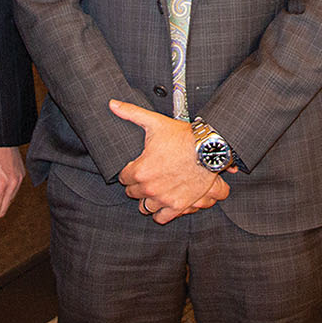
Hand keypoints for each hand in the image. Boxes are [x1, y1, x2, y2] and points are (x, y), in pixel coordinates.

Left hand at [109, 99, 228, 223]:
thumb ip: (130, 113)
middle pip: (133, 193)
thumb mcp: (154, 122)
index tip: (135, 166)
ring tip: (154, 189)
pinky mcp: (178, 206)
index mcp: (140, 170)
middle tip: (146, 176)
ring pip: (144, 207)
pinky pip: (161, 218)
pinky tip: (162, 202)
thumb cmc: (182, 136)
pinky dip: (160, 213)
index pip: (123, 178)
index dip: (129, 171)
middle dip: (137, 185)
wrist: (208, 148)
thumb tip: (112, 104)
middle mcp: (150, 188)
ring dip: (147, 199)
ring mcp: (164, 199)